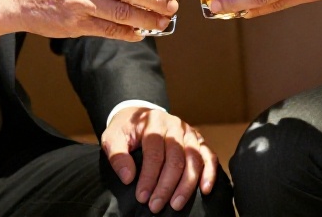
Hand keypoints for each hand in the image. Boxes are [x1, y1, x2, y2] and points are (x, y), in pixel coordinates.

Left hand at [102, 106, 218, 213]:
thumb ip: (117, 155)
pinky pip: (209, 156)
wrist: (140, 114)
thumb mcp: (112, 137)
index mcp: (153, 122)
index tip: (142, 197)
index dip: (149, 177)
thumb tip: (128, 178)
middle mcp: (175, 125)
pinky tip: (205, 190)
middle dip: (166, 186)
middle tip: (156, 206)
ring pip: (194, 159)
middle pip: (176, 159)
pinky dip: (210, 173)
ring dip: (186, 185)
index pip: (155, 153)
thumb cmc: (126, 130)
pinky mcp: (198, 140)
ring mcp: (189, 132)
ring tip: (176, 205)